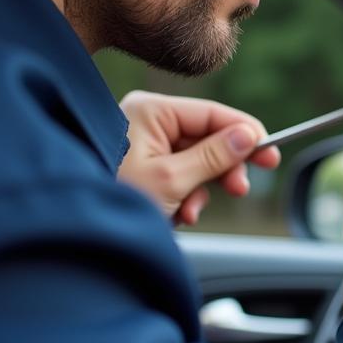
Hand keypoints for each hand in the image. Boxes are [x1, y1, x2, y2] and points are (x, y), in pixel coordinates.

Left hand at [117, 91, 279, 224]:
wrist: (72, 232)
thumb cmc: (114, 198)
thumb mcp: (172, 179)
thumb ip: (214, 156)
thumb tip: (249, 137)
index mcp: (150, 110)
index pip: (212, 113)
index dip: (245, 133)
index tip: (270, 153)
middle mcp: (145, 120)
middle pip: (206, 137)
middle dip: (221, 168)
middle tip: (239, 189)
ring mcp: (142, 143)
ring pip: (194, 160)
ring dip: (200, 189)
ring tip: (189, 211)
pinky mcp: (140, 166)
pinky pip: (178, 174)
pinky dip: (184, 195)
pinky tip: (177, 215)